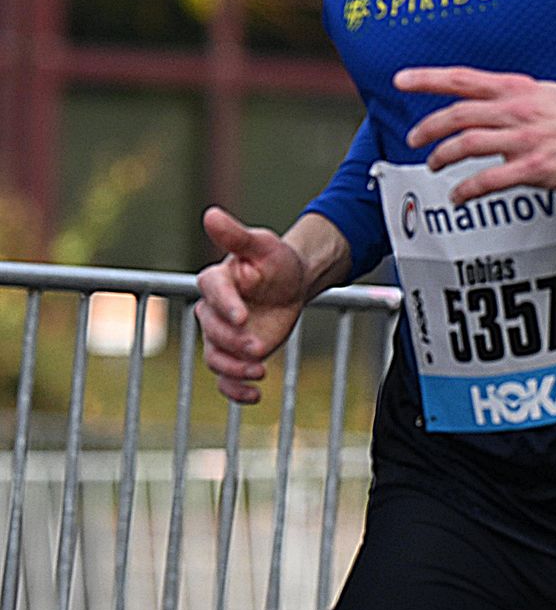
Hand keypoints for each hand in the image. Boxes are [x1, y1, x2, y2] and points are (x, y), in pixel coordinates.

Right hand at [193, 207, 310, 403]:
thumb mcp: (263, 245)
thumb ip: (236, 235)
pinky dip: (235, 389)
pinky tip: (255, 395)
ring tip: (260, 370)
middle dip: (234, 341)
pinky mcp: (234, 353)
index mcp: (217, 281)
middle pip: (213, 330)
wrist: (291, 282)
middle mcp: (213, 309)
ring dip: (234, 368)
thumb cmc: (276, 261)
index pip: (212, 292)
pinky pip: (225, 377)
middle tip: (260, 346)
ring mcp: (222, 334)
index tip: (242, 316)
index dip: (225, 305)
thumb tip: (210, 213)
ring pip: (215, 357)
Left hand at [398, 66, 555, 205]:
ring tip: (434, 166)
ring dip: (443, 157)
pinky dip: (467, 190)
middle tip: (414, 138)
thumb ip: (515, 96)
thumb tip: (489, 100)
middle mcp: (518, 110)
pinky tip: (459, 196)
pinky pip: (489, 180)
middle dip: (429, 127)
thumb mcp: (548, 93)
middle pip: (458, 114)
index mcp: (519, 89)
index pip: (464, 78)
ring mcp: (525, 139)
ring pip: (467, 145)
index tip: (402, 79)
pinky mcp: (534, 167)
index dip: (429, 78)